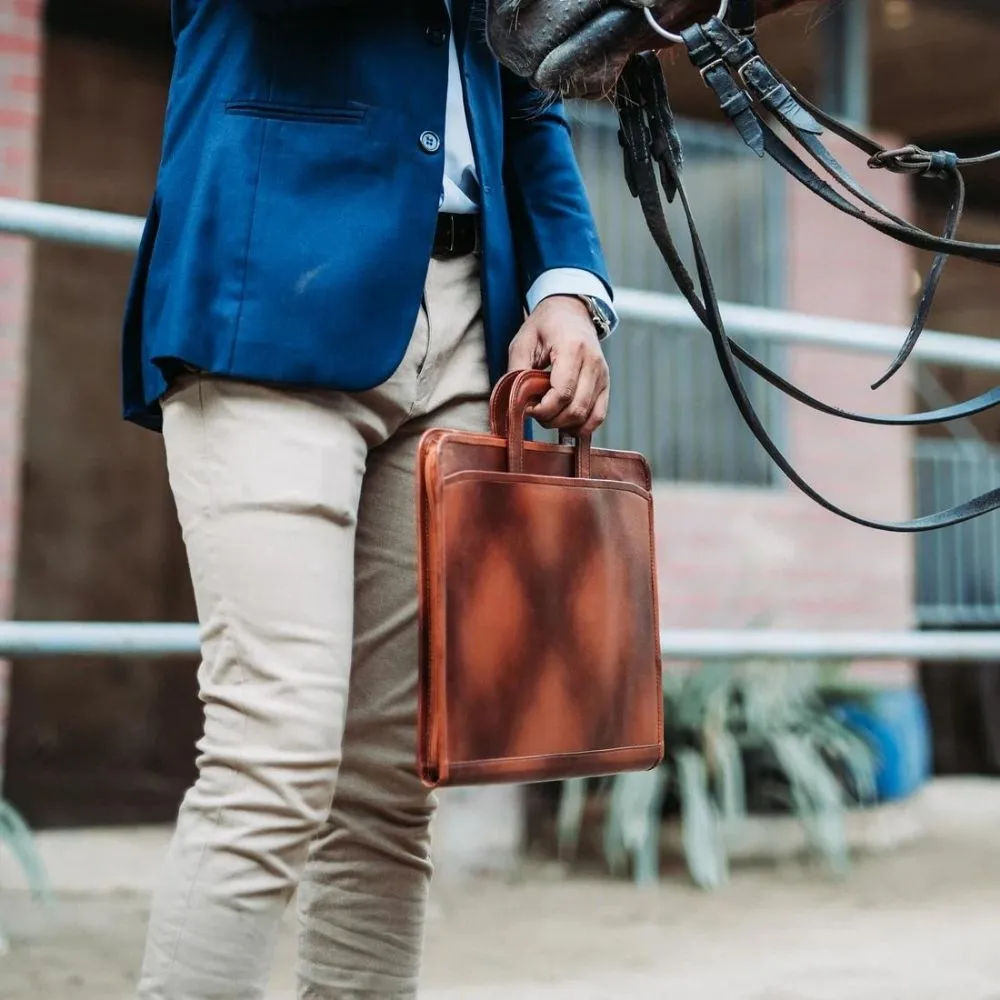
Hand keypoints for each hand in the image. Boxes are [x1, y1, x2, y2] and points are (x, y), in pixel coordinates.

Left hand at [506, 295, 610, 435]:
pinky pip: (599, 415)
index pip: (562, 393)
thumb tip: (518, 403)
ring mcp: (603, 374)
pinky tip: (566, 423)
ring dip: (565, 424)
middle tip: (535, 413)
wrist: (570, 312)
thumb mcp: (523, 343)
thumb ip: (517, 373)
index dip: (543, 409)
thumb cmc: (545, 326)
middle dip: (552, 419)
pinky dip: (582, 426)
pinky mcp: (606, 384)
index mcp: (573, 348)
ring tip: (548, 416)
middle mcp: (593, 363)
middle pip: (576, 409)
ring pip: (588, 416)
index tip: (528, 408)